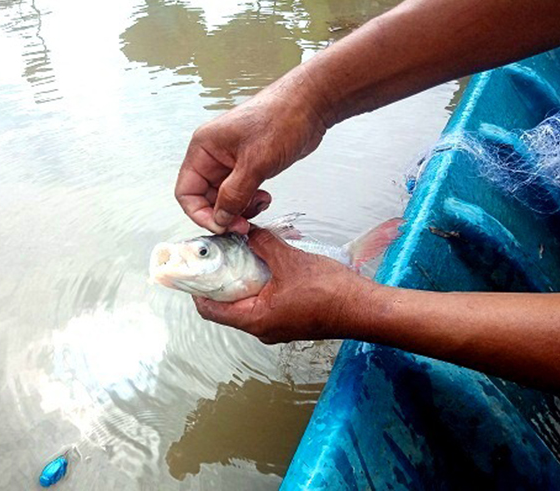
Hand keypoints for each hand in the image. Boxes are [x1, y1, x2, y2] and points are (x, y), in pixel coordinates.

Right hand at [175, 72, 328, 233]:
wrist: (310, 105)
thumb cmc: (281, 118)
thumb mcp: (255, 163)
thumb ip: (234, 195)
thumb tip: (221, 219)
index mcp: (204, 148)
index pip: (186, 191)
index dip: (200, 213)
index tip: (220, 225)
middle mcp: (213, 155)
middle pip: (205, 198)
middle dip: (223, 214)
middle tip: (242, 224)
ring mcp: (231, 161)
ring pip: (224, 198)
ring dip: (239, 209)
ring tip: (258, 206)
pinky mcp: (248, 166)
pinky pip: (241, 193)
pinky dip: (250, 201)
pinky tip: (265, 198)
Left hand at [193, 228, 376, 343]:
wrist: (364, 308)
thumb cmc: (329, 292)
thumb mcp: (289, 260)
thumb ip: (263, 243)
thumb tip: (247, 231)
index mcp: (254, 319)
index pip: (210, 310)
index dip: (197, 289)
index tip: (195, 270)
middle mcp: (261, 328)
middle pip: (227, 306)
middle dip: (222, 280)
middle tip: (219, 256)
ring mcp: (277, 327)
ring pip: (249, 303)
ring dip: (245, 280)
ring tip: (244, 254)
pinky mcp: (290, 321)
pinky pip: (267, 303)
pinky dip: (262, 284)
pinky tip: (269, 263)